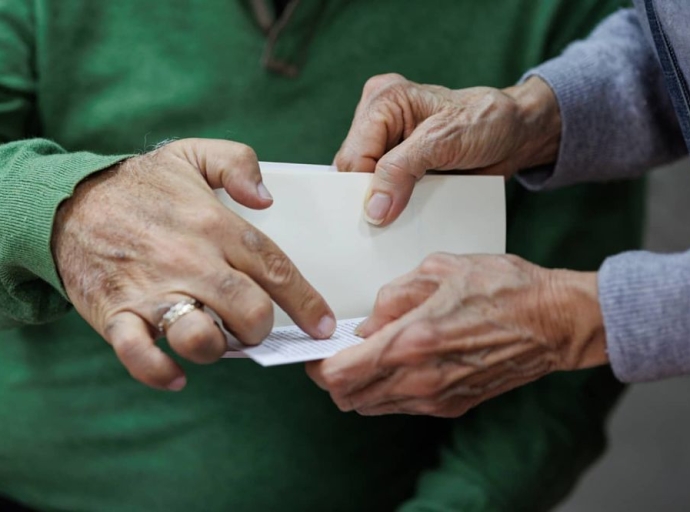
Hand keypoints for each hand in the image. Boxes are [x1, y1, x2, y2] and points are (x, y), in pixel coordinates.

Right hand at [52, 138, 334, 390]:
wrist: (67, 202)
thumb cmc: (140, 184)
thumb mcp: (191, 154)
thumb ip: (238, 162)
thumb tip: (267, 199)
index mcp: (214, 224)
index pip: (275, 269)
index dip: (306, 302)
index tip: (324, 325)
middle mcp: (189, 260)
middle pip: (248, 311)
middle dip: (262, 328)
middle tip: (254, 325)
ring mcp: (152, 289)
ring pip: (200, 338)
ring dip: (218, 350)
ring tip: (216, 340)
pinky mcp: (116, 313)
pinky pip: (139, 355)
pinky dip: (160, 373)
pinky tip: (178, 376)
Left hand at [306, 253, 605, 416]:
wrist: (555, 321)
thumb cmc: (503, 287)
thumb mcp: (439, 268)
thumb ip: (392, 296)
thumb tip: (367, 322)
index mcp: (412, 341)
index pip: (339, 374)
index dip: (317, 366)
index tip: (315, 352)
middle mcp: (420, 379)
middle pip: (349, 398)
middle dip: (334, 377)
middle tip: (339, 351)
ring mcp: (438, 398)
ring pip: (373, 406)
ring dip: (360, 385)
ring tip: (369, 354)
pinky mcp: (453, 405)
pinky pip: (402, 407)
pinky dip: (387, 390)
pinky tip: (400, 362)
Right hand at [335, 74, 560, 225]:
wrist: (514, 135)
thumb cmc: (486, 122)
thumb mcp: (444, 141)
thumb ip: (401, 170)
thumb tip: (373, 209)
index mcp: (383, 101)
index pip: (352, 157)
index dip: (363, 190)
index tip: (380, 217)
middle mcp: (378, 118)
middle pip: (353, 173)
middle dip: (371, 198)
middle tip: (393, 217)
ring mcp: (386, 143)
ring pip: (364, 186)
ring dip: (383, 205)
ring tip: (406, 210)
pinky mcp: (396, 164)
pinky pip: (381, 192)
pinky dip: (393, 206)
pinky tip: (408, 209)